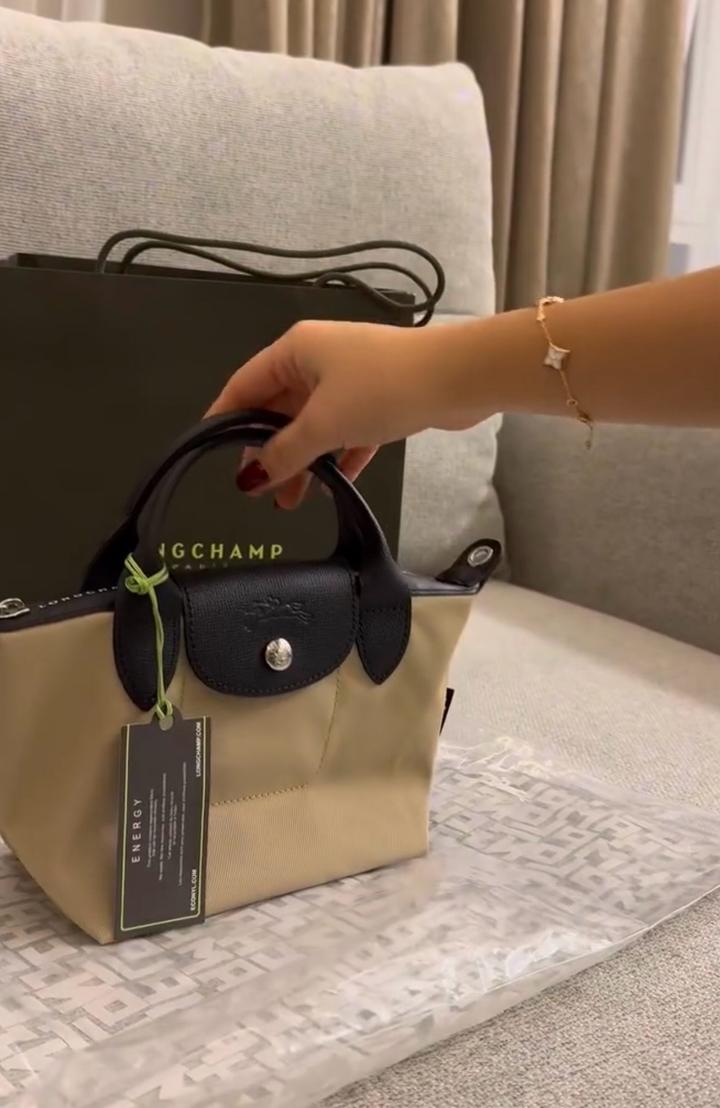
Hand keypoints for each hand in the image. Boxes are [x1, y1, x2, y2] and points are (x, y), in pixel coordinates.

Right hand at [206, 319, 463, 508]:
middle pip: (278, 409)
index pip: (244, 385)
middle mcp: (318, 359)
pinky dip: (337, 457)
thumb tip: (250, 479)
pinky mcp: (380, 399)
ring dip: (303, 461)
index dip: (224, 420)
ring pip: (313, 425)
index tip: (209, 454)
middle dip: (268, 451)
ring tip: (291, 503)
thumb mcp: (324, 424)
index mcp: (295, 350)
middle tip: (258, 492)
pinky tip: (333, 487)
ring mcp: (351, 379)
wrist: (457, 378)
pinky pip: (346, 432)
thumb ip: (284, 453)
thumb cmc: (381, 389)